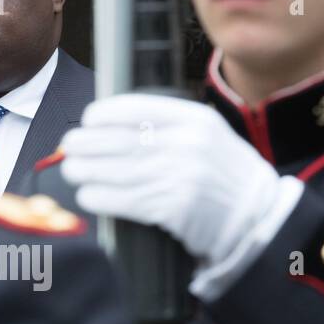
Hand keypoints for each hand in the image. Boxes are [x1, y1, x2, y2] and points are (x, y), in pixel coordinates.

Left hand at [61, 94, 293, 272]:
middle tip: (69, 146)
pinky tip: (88, 194)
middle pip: (121, 139)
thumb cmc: (223, 174)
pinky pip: (125, 200)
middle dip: (87, 143)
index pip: (138, 108)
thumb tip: (111, 126)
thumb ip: (168, 126)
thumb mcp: (206, 135)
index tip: (88, 120)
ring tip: (72, 170)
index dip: (104, 114)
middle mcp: (187, 144)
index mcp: (194, 119)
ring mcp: (181, 177)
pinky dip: (100, 196)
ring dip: (86, 170)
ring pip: (117, 170)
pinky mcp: (174, 208)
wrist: (254, 215)